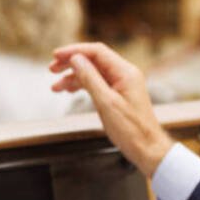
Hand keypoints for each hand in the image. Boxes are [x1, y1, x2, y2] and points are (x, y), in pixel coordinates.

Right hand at [50, 43, 174, 176]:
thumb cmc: (131, 130)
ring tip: (56, 85)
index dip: (74, 51)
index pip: (96, 52)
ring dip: (74, 76)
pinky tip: (70, 90)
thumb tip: (76, 59)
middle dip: (71, 62)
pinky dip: (82, 85)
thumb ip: (90, 78)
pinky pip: (98, 83)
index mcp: (125, 72)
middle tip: (52, 68)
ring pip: (93, 72)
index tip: (56, 55)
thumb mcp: (106, 103)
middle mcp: (125, 74)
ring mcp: (122, 84)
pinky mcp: (119, 94)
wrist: (147, 148)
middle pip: (93, 60)